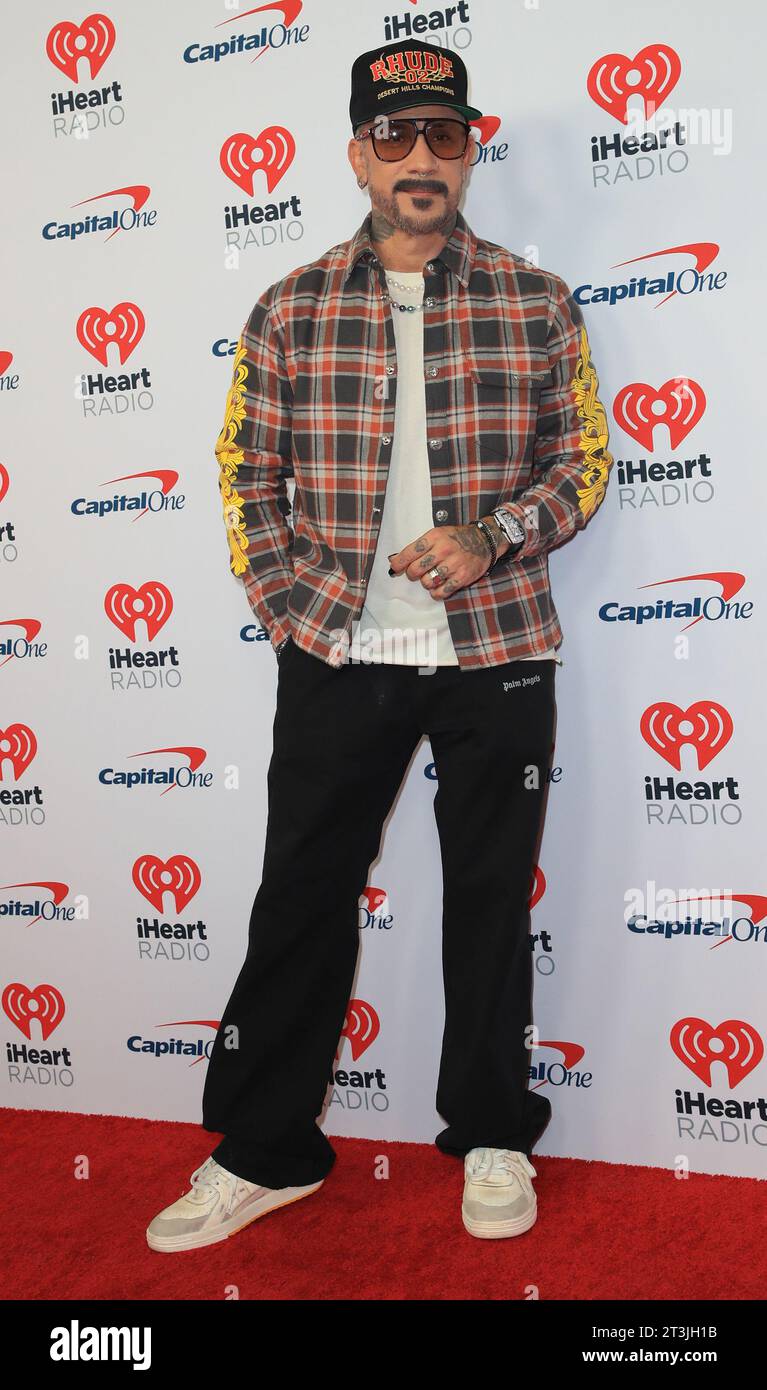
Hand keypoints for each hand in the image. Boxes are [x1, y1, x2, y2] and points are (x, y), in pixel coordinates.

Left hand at [388, 520, 505, 597]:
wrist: (483, 541)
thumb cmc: (456, 539)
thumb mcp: (437, 535)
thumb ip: (418, 547)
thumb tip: (395, 560)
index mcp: (435, 537)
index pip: (410, 552)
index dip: (399, 563)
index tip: (395, 568)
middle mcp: (444, 550)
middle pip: (415, 570)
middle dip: (412, 574)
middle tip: (416, 572)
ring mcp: (454, 564)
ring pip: (427, 582)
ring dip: (426, 583)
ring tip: (431, 577)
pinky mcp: (462, 577)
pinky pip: (441, 592)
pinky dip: (436, 592)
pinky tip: (438, 587)